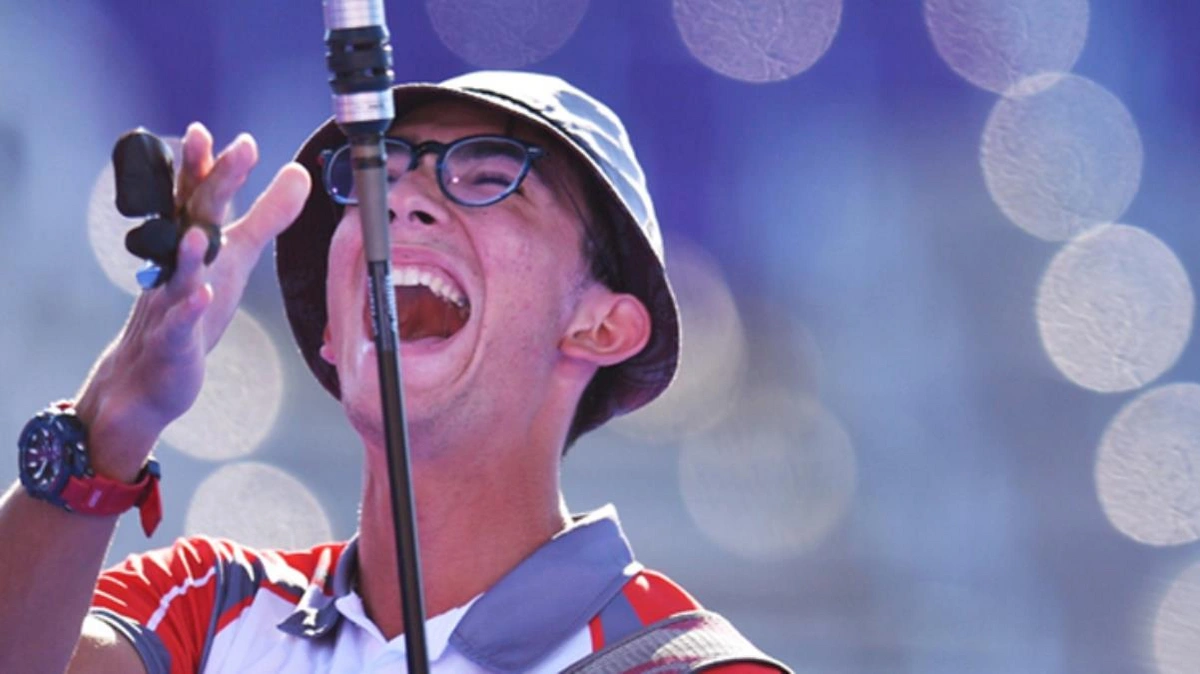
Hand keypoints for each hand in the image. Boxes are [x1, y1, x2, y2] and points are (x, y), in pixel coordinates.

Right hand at [74, 123, 310, 479]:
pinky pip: (179, 325)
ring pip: (176, 273)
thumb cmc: (194, 305)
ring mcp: (169, 301)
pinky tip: (203, 297)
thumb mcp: (237, 256)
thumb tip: (299, 173)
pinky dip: (189, 310)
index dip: (205, 166)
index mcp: (190, 240)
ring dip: (187, 254)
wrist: (148, 375)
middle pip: (190, 219)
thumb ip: (266, 216)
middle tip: (217, 149)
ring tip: (200, 233)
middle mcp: (175, 263)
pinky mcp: (173, 341)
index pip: (196, 196)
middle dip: (205, 185)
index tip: (215, 134)